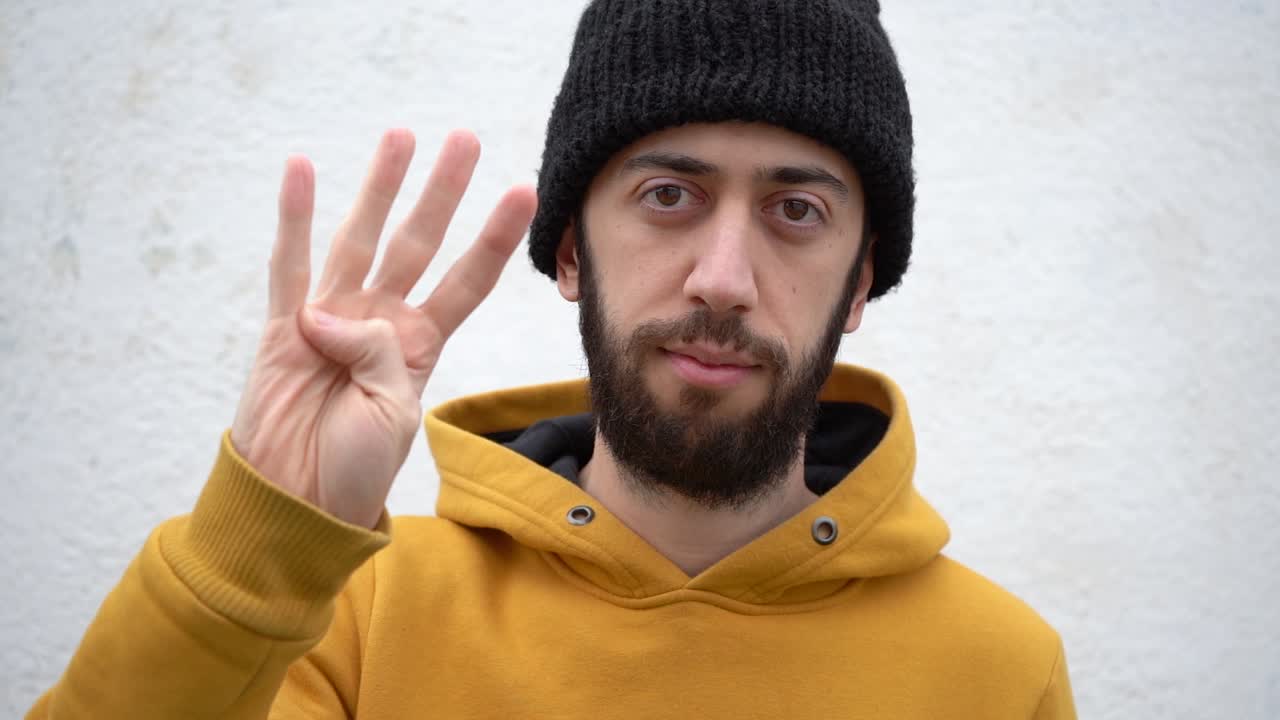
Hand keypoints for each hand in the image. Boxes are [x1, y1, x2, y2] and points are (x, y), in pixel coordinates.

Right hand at [229, 129, 537, 527]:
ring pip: (362, 237)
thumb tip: (331, 313)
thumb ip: (378, 354)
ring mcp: (332, 316)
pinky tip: (302, 170)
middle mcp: (380, 321)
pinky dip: (295, 217)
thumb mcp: (392, 414)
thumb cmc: (354, 468)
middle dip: (442, 191)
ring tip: (402, 136)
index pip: (468, 280)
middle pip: (419, 241)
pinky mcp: (284, 326)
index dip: (493, 239)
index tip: (524, 193)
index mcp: (419, 345)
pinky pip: (290, 263)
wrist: (297, 502)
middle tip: (466, 139)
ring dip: (380, 186)